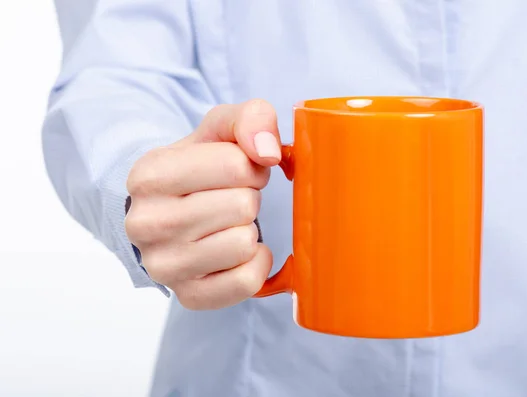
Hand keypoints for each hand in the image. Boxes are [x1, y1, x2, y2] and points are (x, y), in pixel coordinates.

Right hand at [125, 99, 280, 309]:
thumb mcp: (219, 130)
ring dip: (249, 230)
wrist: (169, 214)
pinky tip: (237, 252)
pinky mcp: (188, 296)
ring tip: (228, 224)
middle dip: (248, 198)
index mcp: (149, 175)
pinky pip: (246, 282)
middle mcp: (147, 223)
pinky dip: (255, 263)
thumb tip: (269, 152)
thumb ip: (250, 118)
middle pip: (242, 206)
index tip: (235, 172)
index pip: (235, 165)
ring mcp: (164, 265)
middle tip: (231, 199)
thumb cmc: (198, 169)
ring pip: (245, 243)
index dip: (250, 166)